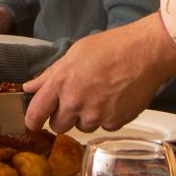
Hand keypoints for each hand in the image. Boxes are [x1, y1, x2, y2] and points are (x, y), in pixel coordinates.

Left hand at [22, 16, 175, 132]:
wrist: (145, 53)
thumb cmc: (111, 48)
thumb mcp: (74, 54)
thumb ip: (49, 75)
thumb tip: (30, 87)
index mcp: (61, 83)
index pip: (36, 113)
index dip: (32, 121)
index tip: (33, 123)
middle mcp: (75, 102)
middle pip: (58, 126)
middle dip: (63, 117)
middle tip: (75, 102)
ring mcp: (95, 115)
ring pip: (82, 127)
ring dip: (86, 117)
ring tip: (99, 95)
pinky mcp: (114, 123)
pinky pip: (103, 127)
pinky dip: (106, 117)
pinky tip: (114, 99)